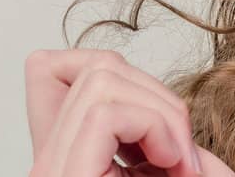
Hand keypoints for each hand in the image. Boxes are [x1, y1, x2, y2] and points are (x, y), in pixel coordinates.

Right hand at [25, 48, 234, 176]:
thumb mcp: (177, 169)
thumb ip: (167, 138)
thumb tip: (166, 102)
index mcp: (69, 159)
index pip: (49, 71)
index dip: (108, 68)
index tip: (161, 132)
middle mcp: (49, 162)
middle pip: (98, 67)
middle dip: (160, 97)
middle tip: (185, 157)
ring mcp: (51, 170)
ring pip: (101, 79)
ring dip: (160, 112)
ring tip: (178, 163)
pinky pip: (104, 113)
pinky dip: (153, 127)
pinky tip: (170, 164)